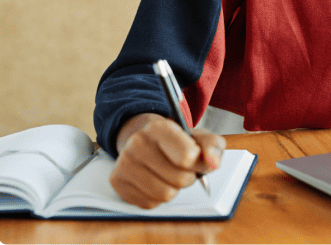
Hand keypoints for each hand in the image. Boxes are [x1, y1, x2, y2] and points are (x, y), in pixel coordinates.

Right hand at [110, 112, 225, 208]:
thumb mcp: (197, 135)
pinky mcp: (117, 182)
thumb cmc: (174, 139)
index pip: (187, 156)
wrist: (142, 138)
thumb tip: (213, 162)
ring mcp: (124, 163)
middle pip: (180, 179)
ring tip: (170, 174)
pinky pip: (150, 203)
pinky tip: (155, 180)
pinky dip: (158, 196)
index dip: (198, 162)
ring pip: (165, 194)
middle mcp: (137, 144)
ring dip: (174, 188)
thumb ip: (212, 145)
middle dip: (189, 177)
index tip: (196, 158)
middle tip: (184, 168)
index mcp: (159, 128)